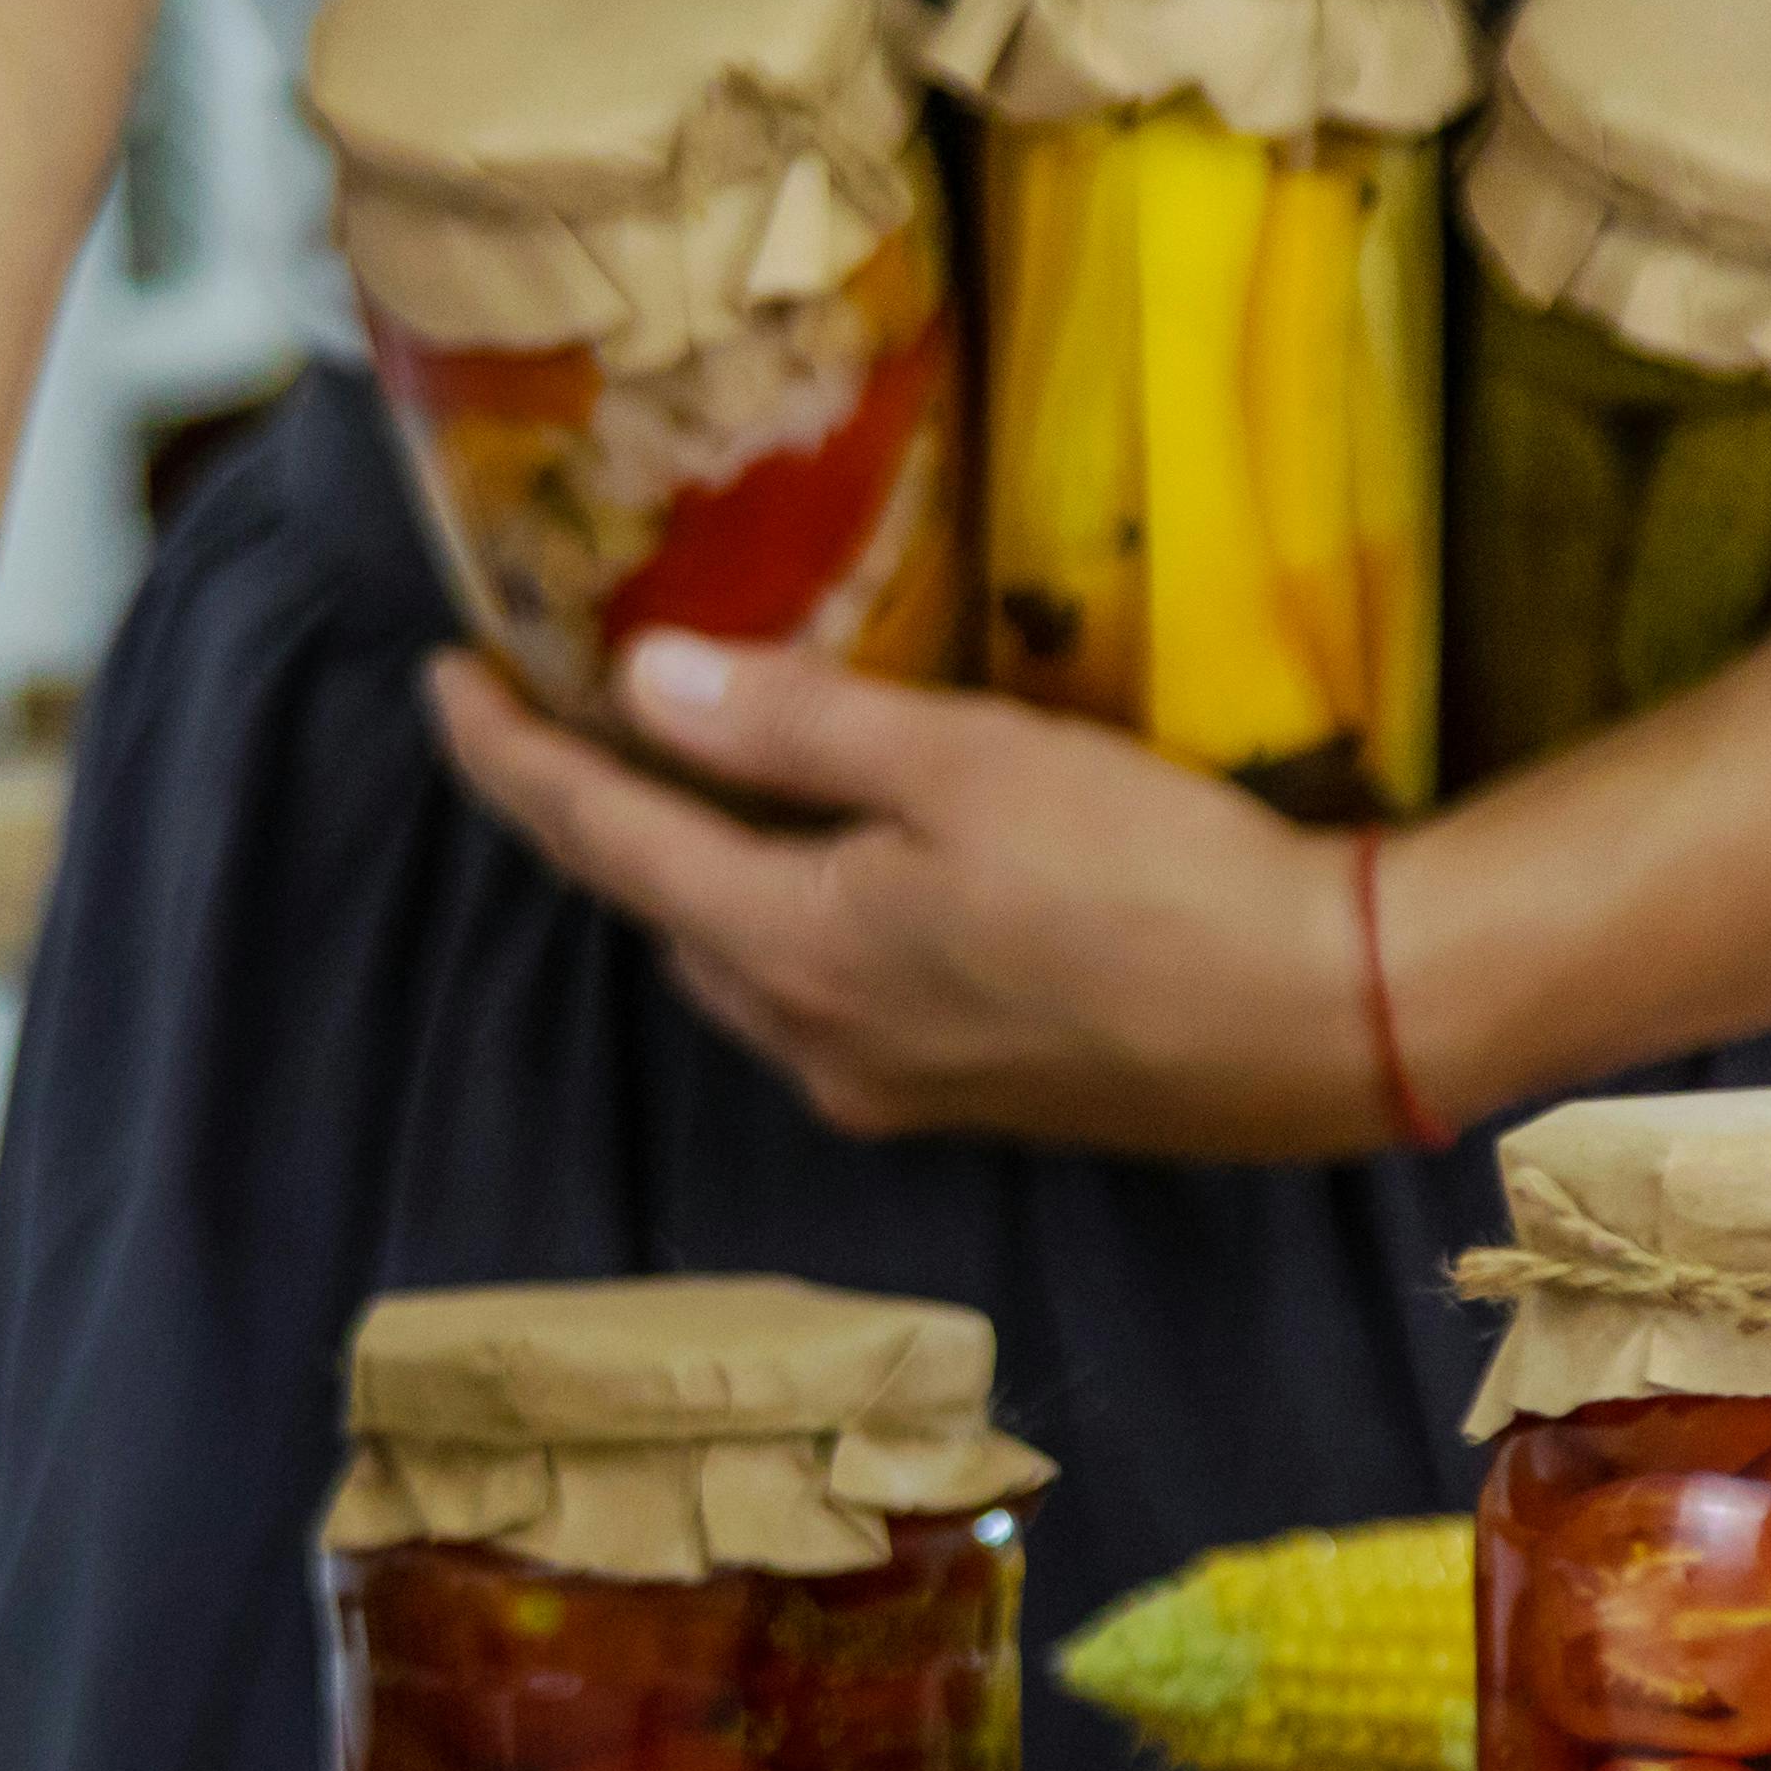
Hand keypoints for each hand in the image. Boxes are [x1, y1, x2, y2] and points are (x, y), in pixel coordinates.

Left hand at [425, 633, 1389, 1160]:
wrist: (1328, 1024)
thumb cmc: (1154, 878)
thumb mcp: (964, 766)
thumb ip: (791, 727)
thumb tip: (638, 679)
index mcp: (789, 952)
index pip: (597, 841)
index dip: (506, 756)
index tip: (442, 676)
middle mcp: (808, 1041)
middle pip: (656, 910)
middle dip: (590, 812)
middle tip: (550, 706)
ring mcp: (884, 1085)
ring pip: (735, 961)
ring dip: (688, 870)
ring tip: (672, 769)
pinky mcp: (960, 1094)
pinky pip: (819, 993)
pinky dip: (780, 915)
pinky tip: (823, 863)